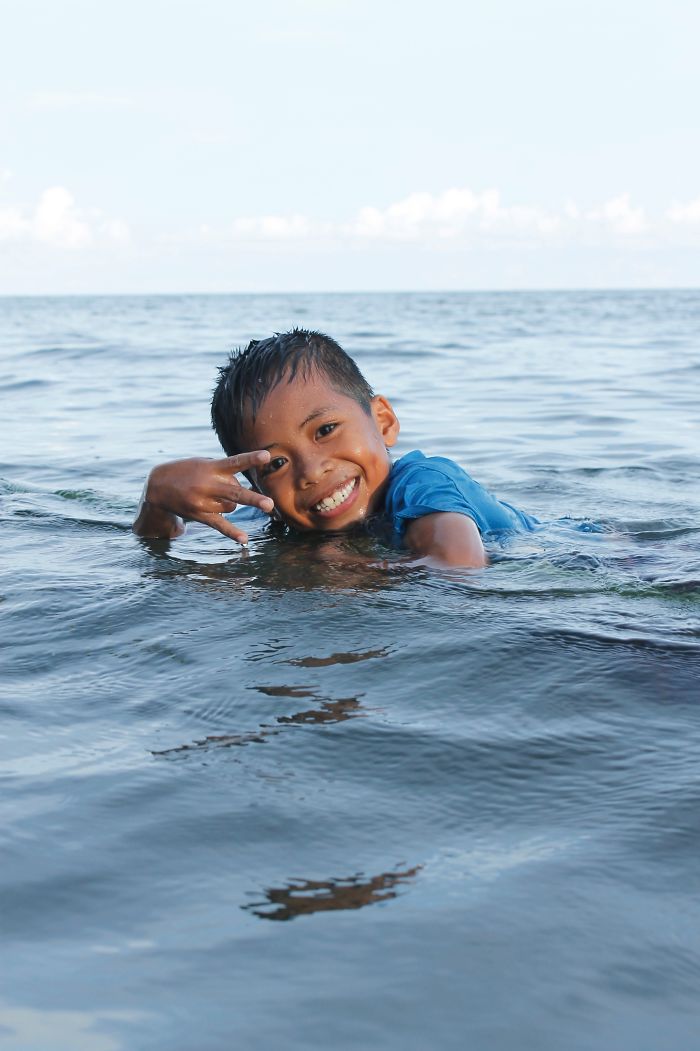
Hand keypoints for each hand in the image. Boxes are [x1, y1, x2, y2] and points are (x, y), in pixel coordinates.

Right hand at [134, 451, 273, 542]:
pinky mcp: (199, 515)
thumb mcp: (203, 464)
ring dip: (231, 502)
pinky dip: (232, 532)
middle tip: (270, 504)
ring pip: (231, 507)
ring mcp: (202, 502)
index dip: (251, 459)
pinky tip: (244, 539)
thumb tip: (243, 491)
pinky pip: (219, 525)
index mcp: (210, 467)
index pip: (234, 462)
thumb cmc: (187, 472)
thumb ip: (223, 471)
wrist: (157, 487)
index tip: (266, 456)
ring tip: (214, 494)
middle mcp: (207, 485)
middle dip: (253, 499)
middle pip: (235, 492)